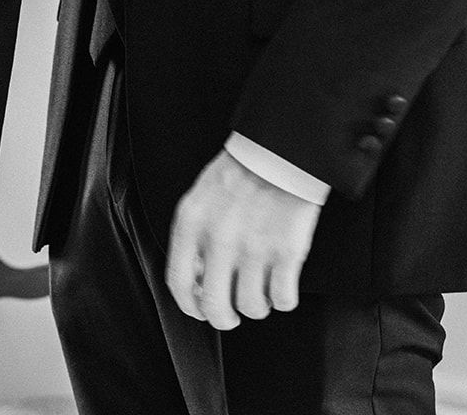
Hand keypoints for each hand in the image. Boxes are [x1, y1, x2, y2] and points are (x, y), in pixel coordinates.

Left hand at [165, 149, 319, 329]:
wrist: (281, 149)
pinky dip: (284, 298)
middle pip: (215, 307)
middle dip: (225, 318)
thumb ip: (193, 236)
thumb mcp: (201, 196)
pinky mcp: (286, 252)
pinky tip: (283, 285)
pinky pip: (283, 298)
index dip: (190, 306)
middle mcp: (219, 239)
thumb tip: (195, 277)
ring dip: (257, 305)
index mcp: (192, 222)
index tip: (200, 309)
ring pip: (251, 307)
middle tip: (233, 313)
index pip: (179, 283)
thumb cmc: (242, 169)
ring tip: (261, 290)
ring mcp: (254, 248)